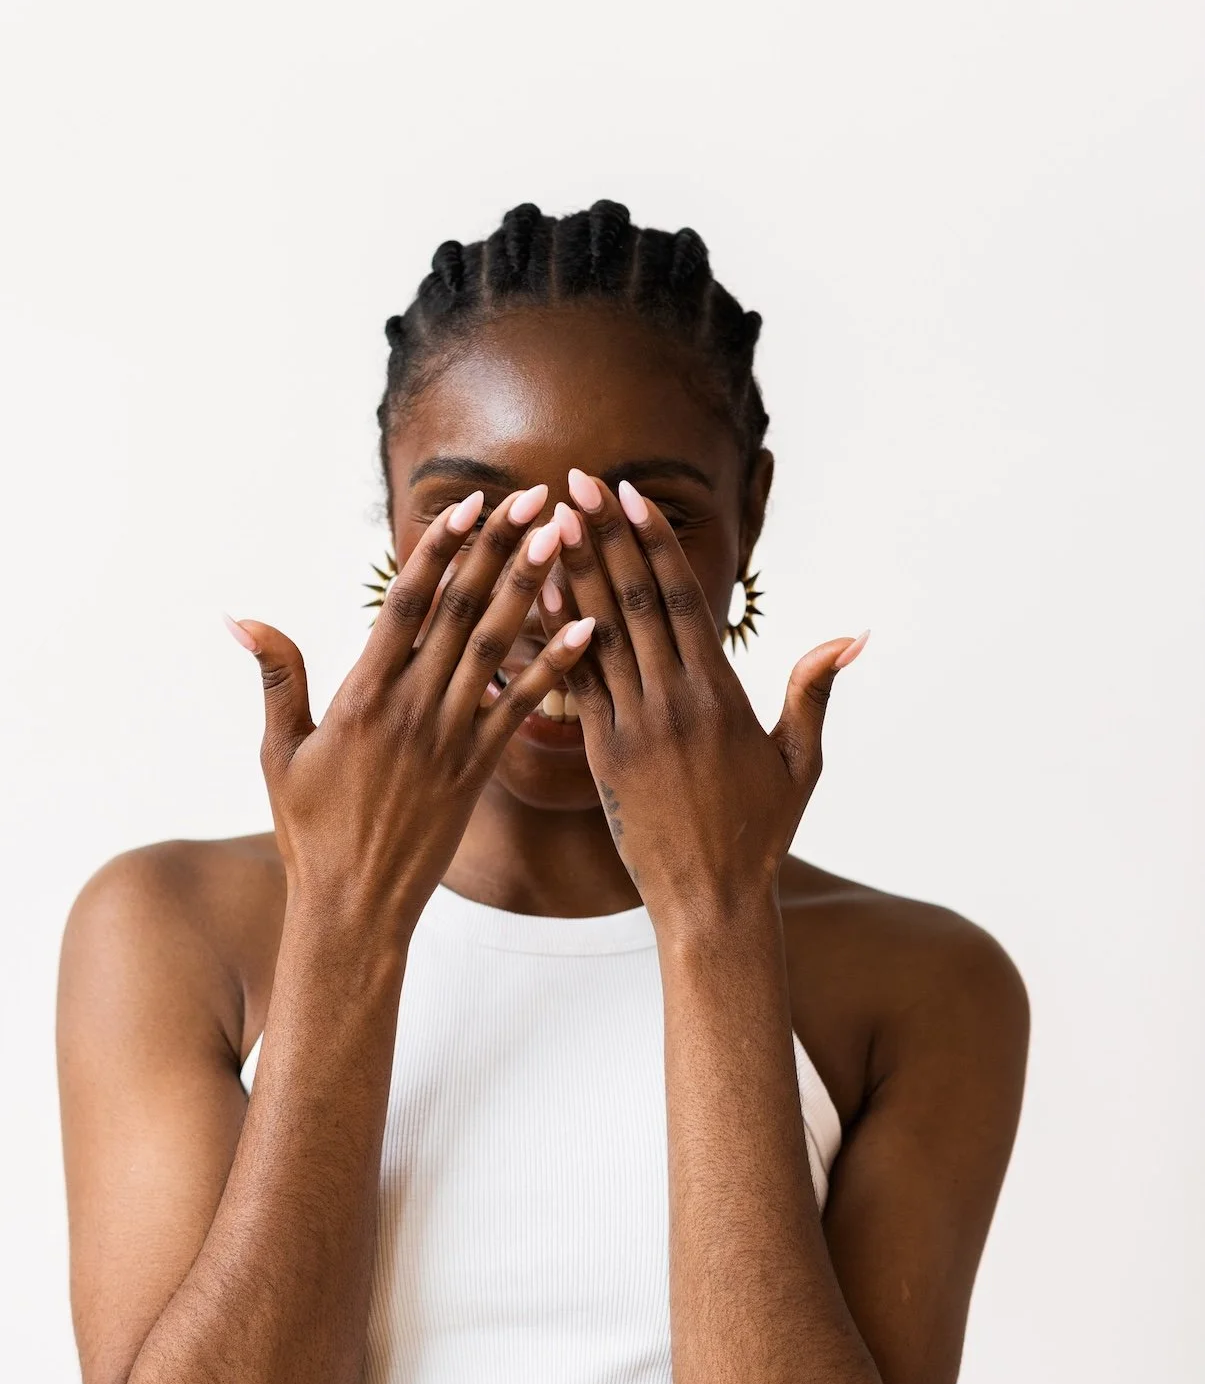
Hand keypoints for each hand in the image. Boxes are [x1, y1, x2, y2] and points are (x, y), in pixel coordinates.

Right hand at [225, 487, 594, 938]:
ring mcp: (449, 739)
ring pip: (496, 648)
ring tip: (561, 539)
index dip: (439, 550)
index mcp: (362, 696)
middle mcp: (410, 709)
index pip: (405, 605)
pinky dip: (555, 668)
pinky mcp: (477, 770)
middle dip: (498, 550)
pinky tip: (587, 629)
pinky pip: (522, 709)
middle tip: (535, 497)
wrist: (352, 907)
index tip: (469, 504)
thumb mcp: (279, 752)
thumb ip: (278, 676)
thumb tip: (240, 616)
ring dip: (532, 589)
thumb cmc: (309, 830)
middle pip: (460, 611)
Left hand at [540, 471, 866, 928]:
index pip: (679, 599)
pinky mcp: (600, 756)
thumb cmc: (761, 833)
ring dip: (569, 573)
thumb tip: (853, 636)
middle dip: (603, 536)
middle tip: (573, 481)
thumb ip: (813, 692)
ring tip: (544, 522)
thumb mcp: (799, 761)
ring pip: (594, 635)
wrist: (711, 901)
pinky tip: (531, 598)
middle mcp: (672, 702)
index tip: (628, 494)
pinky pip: (571, 685)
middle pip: (631, 601)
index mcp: (719, 694)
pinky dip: (551, 638)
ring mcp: (631, 728)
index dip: (651, 541)